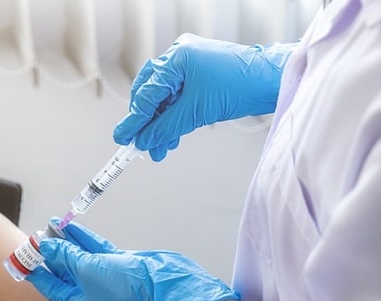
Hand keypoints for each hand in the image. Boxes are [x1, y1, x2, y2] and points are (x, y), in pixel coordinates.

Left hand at [26, 221, 238, 300]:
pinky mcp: (120, 266)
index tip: (23, 260)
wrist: (164, 284)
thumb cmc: (126, 284)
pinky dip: (83, 240)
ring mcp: (107, 280)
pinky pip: (95, 252)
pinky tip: (70, 227)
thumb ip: (66, 256)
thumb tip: (47, 245)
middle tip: (35, 238)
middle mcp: (93, 296)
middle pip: (65, 273)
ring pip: (80, 259)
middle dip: (51, 255)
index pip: (53, 289)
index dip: (38, 273)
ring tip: (49, 226)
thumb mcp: (89, 269)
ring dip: (65, 243)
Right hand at [114, 33, 296, 160]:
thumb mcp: (197, 111)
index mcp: (176, 58)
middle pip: (151, 94)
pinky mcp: (199, 76)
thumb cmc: (240, 85)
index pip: (147, 93)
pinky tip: (171, 137)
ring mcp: (189, 65)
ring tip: (159, 148)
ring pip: (164, 100)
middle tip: (140, 143)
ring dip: (160, 125)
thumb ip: (166, 127)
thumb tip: (144, 140)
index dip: (134, 119)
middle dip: (146, 122)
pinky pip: (177, 99)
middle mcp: (180, 57)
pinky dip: (173, 119)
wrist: (270, 81)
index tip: (123, 137)